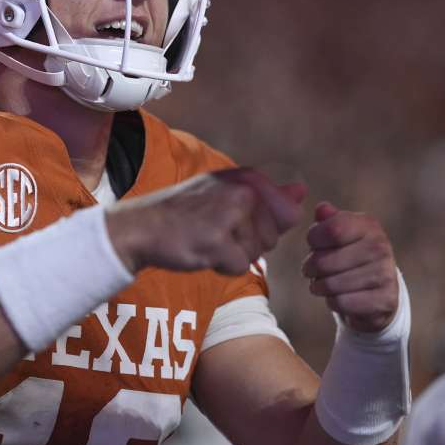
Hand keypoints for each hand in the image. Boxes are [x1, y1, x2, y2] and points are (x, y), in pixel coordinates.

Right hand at [105, 167, 306, 275]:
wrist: (142, 227)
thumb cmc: (186, 213)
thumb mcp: (227, 194)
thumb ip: (268, 195)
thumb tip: (302, 191)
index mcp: (249, 177)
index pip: (287, 214)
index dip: (261, 227)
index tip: (232, 219)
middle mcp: (243, 190)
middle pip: (273, 237)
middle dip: (248, 243)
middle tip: (215, 231)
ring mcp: (231, 214)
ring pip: (257, 254)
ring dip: (234, 255)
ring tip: (207, 238)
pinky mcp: (218, 240)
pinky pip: (239, 267)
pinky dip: (222, 267)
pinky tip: (201, 250)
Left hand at [302, 202, 399, 333]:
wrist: (377, 292)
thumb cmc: (349, 257)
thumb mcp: (339, 235)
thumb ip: (328, 220)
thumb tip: (322, 209)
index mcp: (368, 225)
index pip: (331, 229)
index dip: (313, 239)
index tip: (312, 245)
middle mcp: (380, 246)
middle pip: (326, 260)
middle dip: (310, 268)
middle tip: (310, 271)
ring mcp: (385, 273)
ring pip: (332, 284)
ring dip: (319, 287)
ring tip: (322, 284)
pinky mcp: (386, 300)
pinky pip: (343, 303)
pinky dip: (333, 302)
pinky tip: (337, 297)